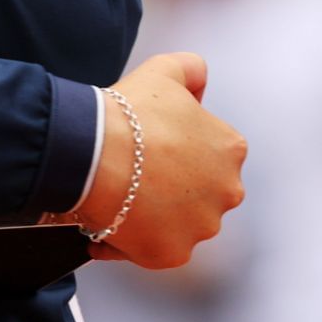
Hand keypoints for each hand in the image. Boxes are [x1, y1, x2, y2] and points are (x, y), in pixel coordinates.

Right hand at [74, 52, 246, 268]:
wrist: (90, 150)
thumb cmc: (127, 112)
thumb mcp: (164, 69)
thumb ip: (192, 68)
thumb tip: (200, 82)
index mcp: (230, 149)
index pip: (209, 152)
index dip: (177, 146)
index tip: (151, 143)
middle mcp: (227, 192)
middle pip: (199, 191)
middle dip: (172, 184)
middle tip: (135, 169)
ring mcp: (201, 227)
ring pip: (179, 222)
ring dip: (154, 213)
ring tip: (119, 194)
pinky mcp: (172, 254)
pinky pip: (153, 249)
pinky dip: (132, 240)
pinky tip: (108, 219)